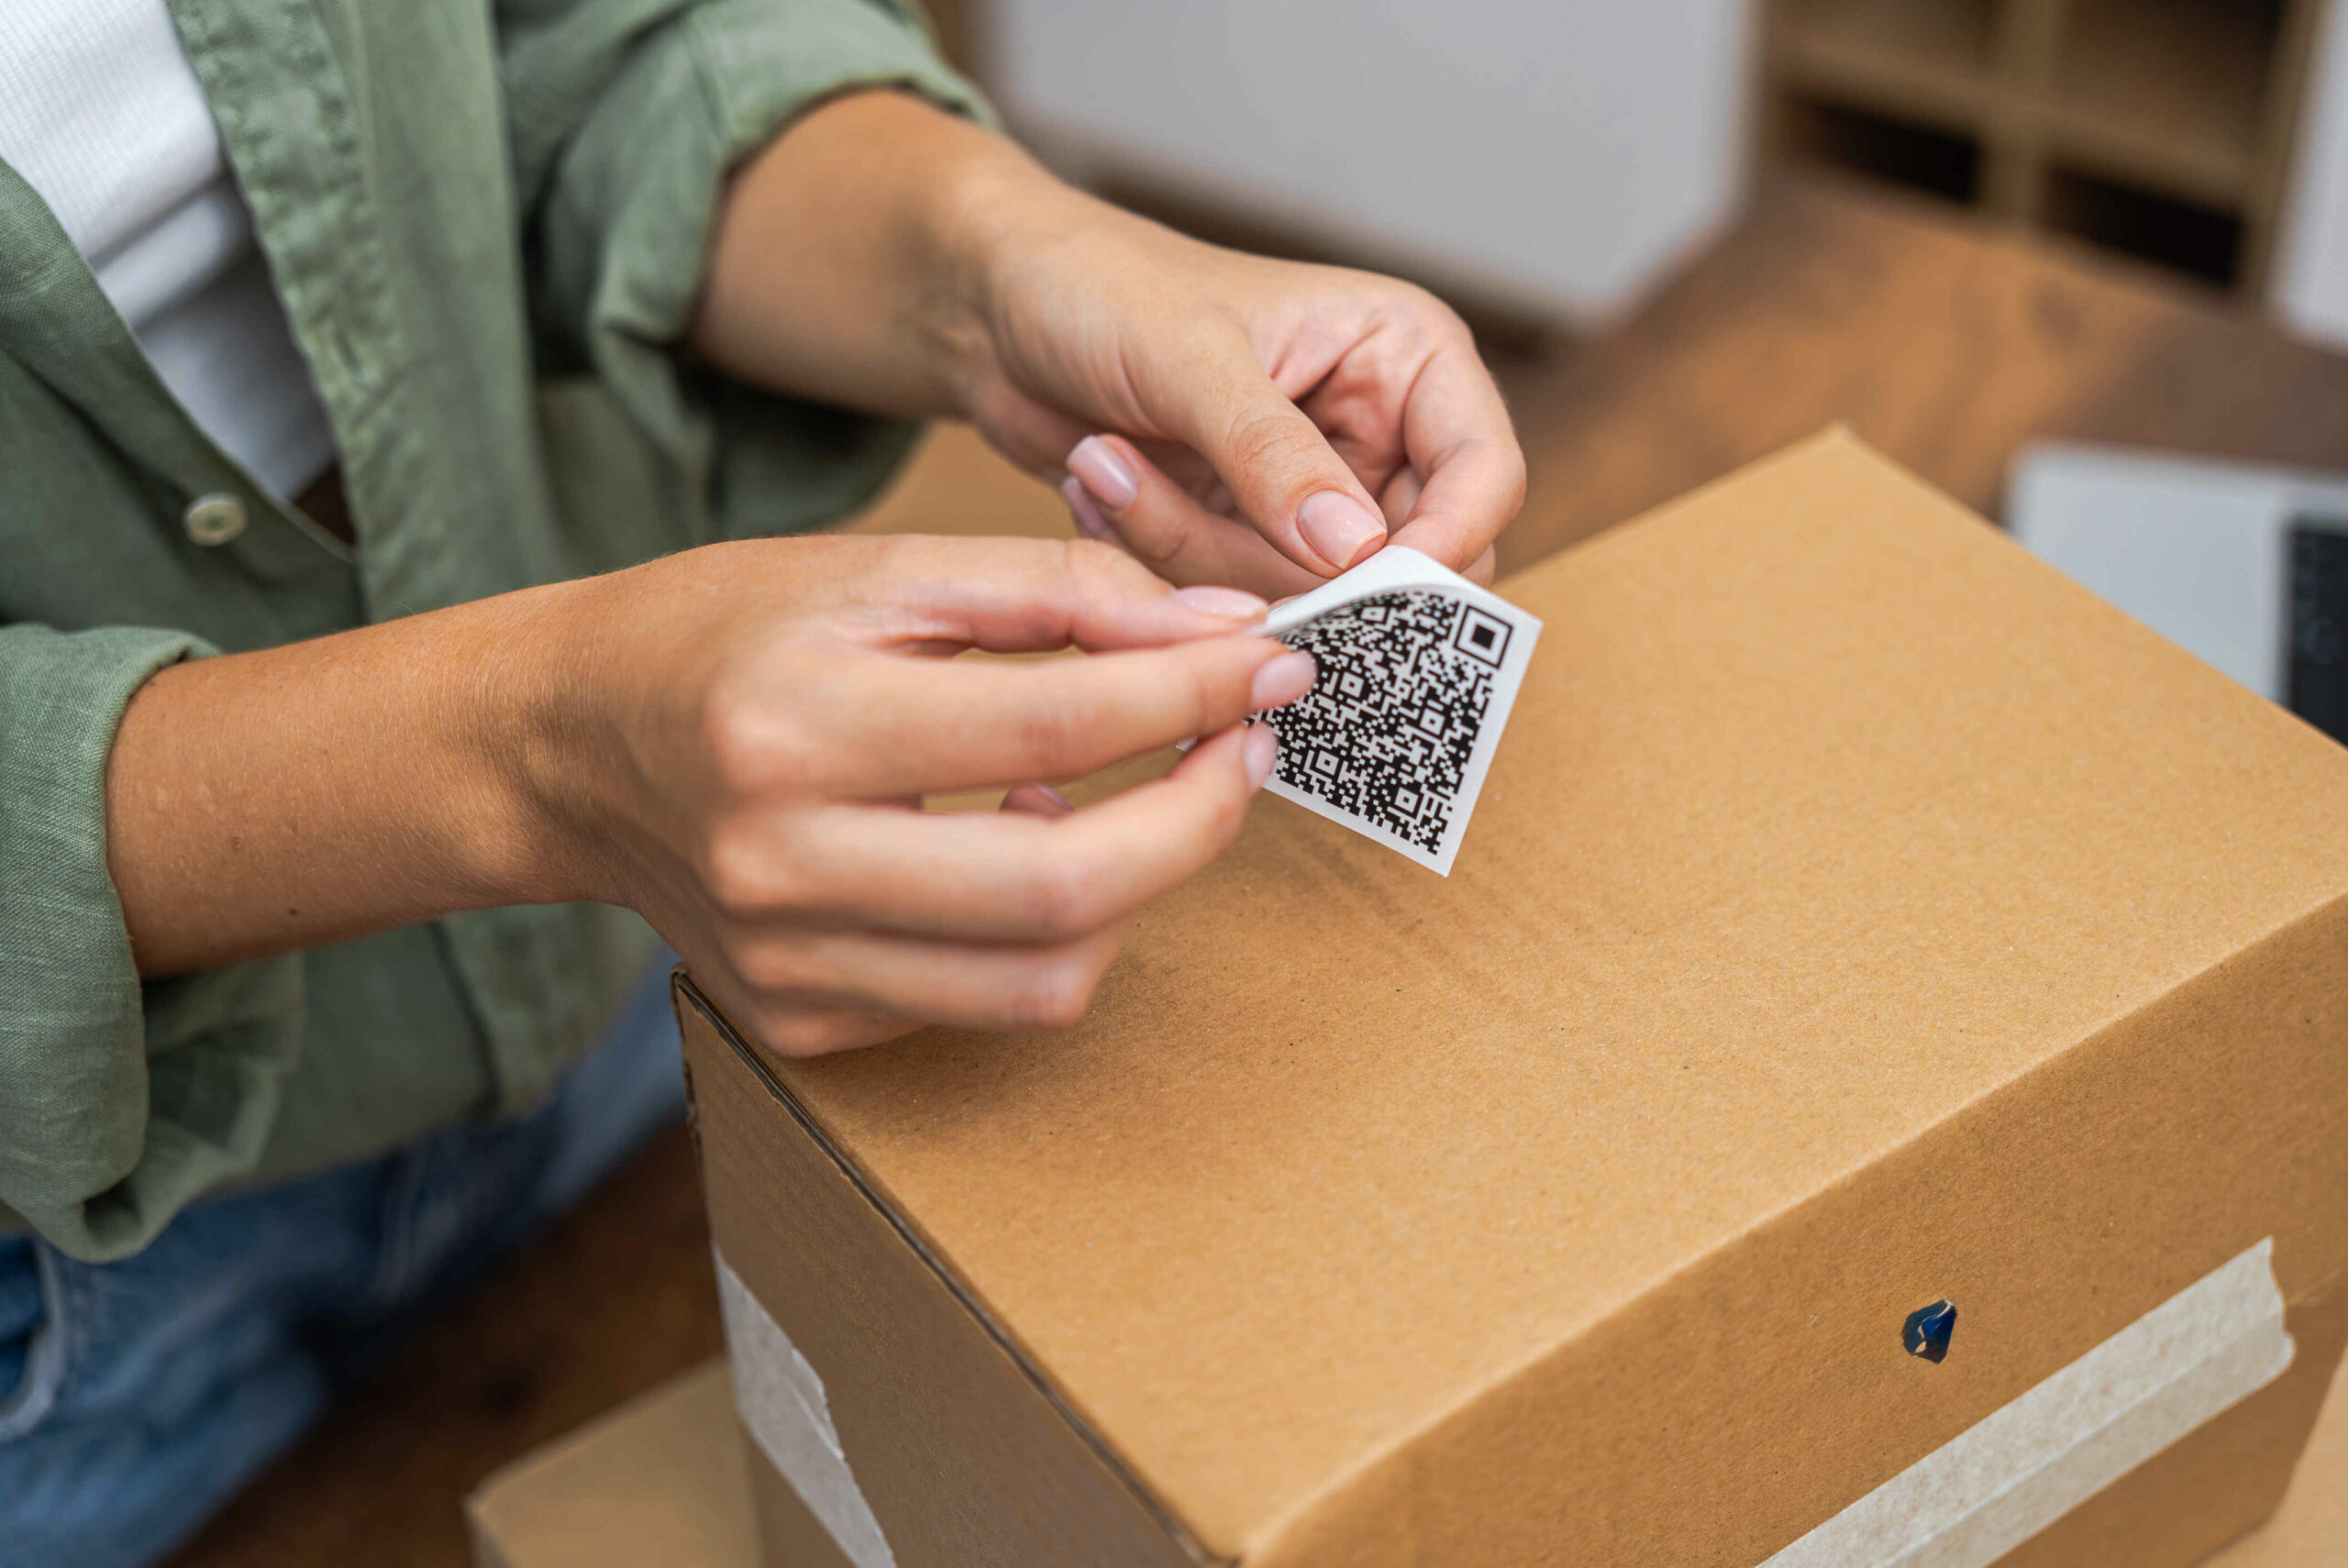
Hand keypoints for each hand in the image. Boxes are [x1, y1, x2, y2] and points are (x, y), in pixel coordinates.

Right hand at [108, 536, 1310, 1059]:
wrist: (562, 746)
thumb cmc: (718, 634)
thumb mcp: (876, 573)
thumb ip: (1053, 591)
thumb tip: (1215, 626)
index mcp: (793, 727)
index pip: (1056, 725)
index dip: (1193, 697)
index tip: (1268, 663)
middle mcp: (782, 865)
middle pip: (1067, 890)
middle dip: (1200, 816)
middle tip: (1245, 744)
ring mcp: (788, 967)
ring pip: (1043, 978)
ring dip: (1143, 889)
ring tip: (1149, 794)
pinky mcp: (802, 1022)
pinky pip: (983, 1004)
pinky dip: (1051, 931)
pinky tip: (1035, 844)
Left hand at [691, 93, 1525, 600]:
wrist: (998, 313)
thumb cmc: (1100, 288)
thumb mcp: (1190, 359)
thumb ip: (1273, 454)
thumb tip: (1357, 552)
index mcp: (1407, 359)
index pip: (1485, 477)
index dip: (1439, 551)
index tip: (1354, 592)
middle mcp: (1381, 434)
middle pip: (1401, 569)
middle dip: (1282, 564)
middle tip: (1184, 514)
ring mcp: (1314, 500)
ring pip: (1307, 601)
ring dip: (1194, 555)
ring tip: (1108, 465)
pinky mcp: (1247, 546)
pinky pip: (1235, 606)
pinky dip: (1162, 566)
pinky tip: (1106, 487)